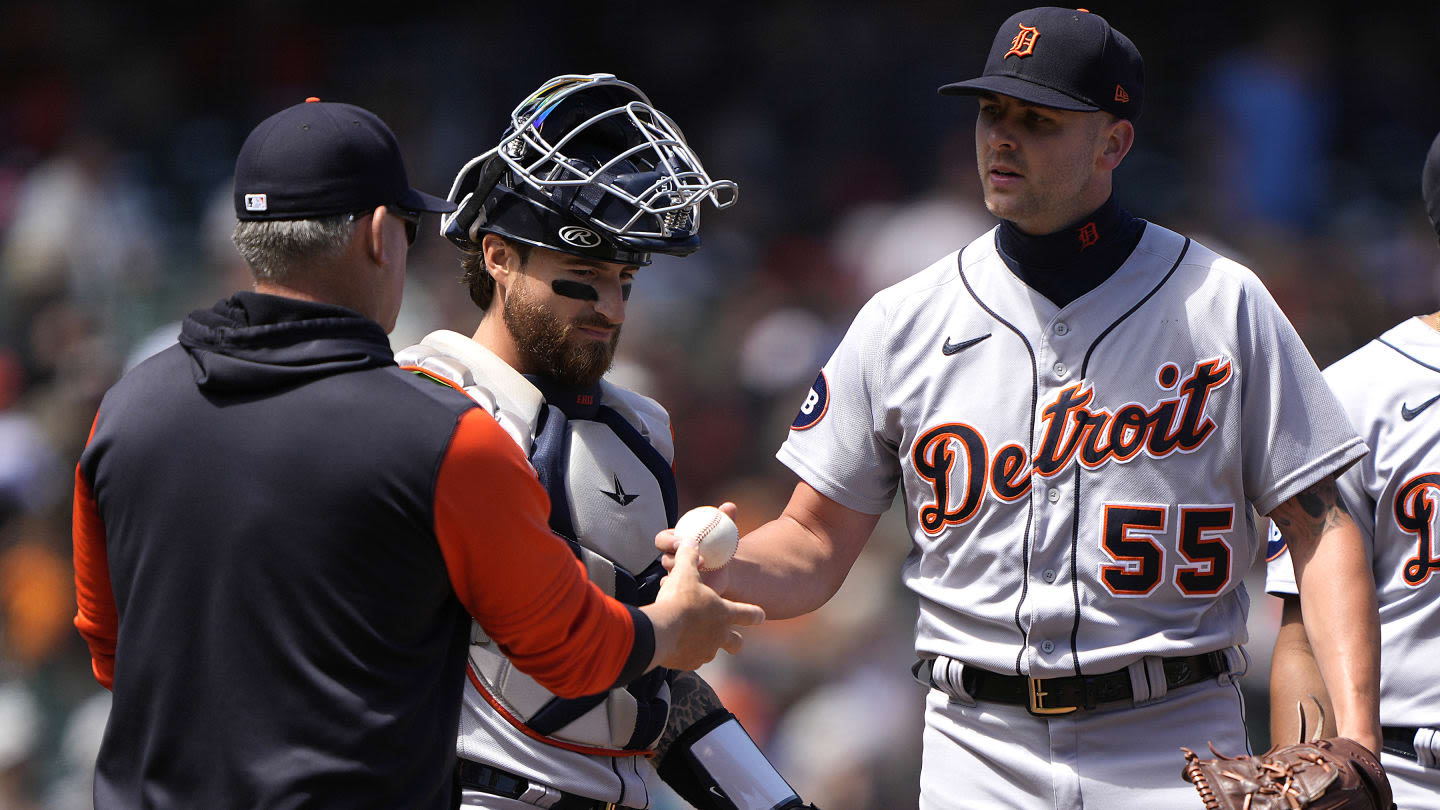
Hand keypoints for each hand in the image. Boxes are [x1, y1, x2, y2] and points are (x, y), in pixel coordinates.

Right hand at [642, 520, 763, 670]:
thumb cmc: (678, 600)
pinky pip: (691, 660)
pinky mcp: (689, 663)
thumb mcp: (685, 572)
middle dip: (735, 641)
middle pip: (736, 643)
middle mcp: (720, 635)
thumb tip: (690, 540)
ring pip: (711, 652)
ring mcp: (706, 652)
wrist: (661, 632)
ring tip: (691, 637)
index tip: (761, 615)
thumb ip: (689, 556)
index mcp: (725, 613)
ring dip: (705, 646)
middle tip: (731, 638)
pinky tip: (676, 646)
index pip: (750, 614)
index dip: (756, 614)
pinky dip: (686, 654)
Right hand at [656, 501, 735, 593]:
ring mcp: (674, 579)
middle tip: (696, 559)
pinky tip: (703, 590)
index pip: (662, 539)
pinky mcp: (680, 595)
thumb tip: (729, 506)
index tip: (683, 540)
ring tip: (703, 573)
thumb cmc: (720, 546)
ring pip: (669, 579)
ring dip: (684, 577)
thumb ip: (726, 519)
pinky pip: (680, 595)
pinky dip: (688, 593)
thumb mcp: (722, 533)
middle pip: (665, 560)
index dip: (668, 540)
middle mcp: (670, 561)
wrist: (723, 571)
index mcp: (674, 544)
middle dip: (675, 560)